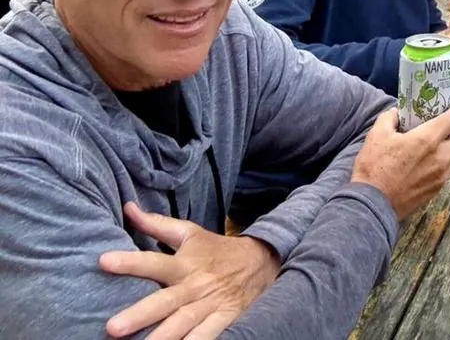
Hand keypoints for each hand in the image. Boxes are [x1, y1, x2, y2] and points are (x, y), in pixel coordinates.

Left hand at [98, 202, 279, 338]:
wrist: (261, 262)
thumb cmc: (216, 250)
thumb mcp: (190, 233)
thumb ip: (156, 224)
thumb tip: (127, 207)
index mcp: (184, 263)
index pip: (153, 262)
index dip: (130, 262)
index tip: (103, 261)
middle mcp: (195, 286)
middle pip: (166, 302)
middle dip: (140, 315)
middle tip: (112, 328)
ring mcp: (210, 305)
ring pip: (184, 324)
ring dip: (162, 338)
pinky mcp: (225, 320)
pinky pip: (208, 336)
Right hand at [351, 99, 449, 219]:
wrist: (371, 205)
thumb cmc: (373, 169)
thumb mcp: (377, 135)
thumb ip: (390, 117)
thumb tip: (398, 112)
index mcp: (427, 140)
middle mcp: (441, 157)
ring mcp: (442, 175)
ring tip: (441, 140)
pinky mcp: (438, 188)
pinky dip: (448, 159)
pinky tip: (430, 158)